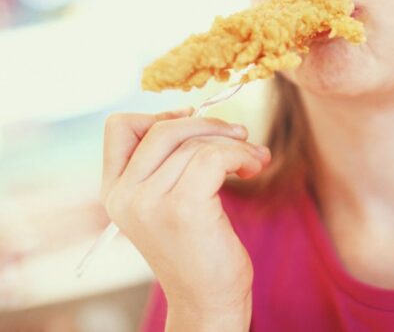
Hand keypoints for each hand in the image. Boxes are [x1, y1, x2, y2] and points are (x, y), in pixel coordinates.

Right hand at [100, 108, 269, 315]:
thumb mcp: (171, 203)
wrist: (208, 300)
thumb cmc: (199, 250)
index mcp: (115, 192)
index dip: (159, 115)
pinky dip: (240, 154)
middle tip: (242, 136)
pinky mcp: (182, 208)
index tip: (194, 119)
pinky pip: (214, 156)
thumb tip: (197, 116)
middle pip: (164, 128)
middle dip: (210, 125)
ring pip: (196, 144)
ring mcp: (149, 202)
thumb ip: (171, 165)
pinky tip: (253, 167)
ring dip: (236, 144)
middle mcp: (124, 196)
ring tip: (255, 159)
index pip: (119, 128)